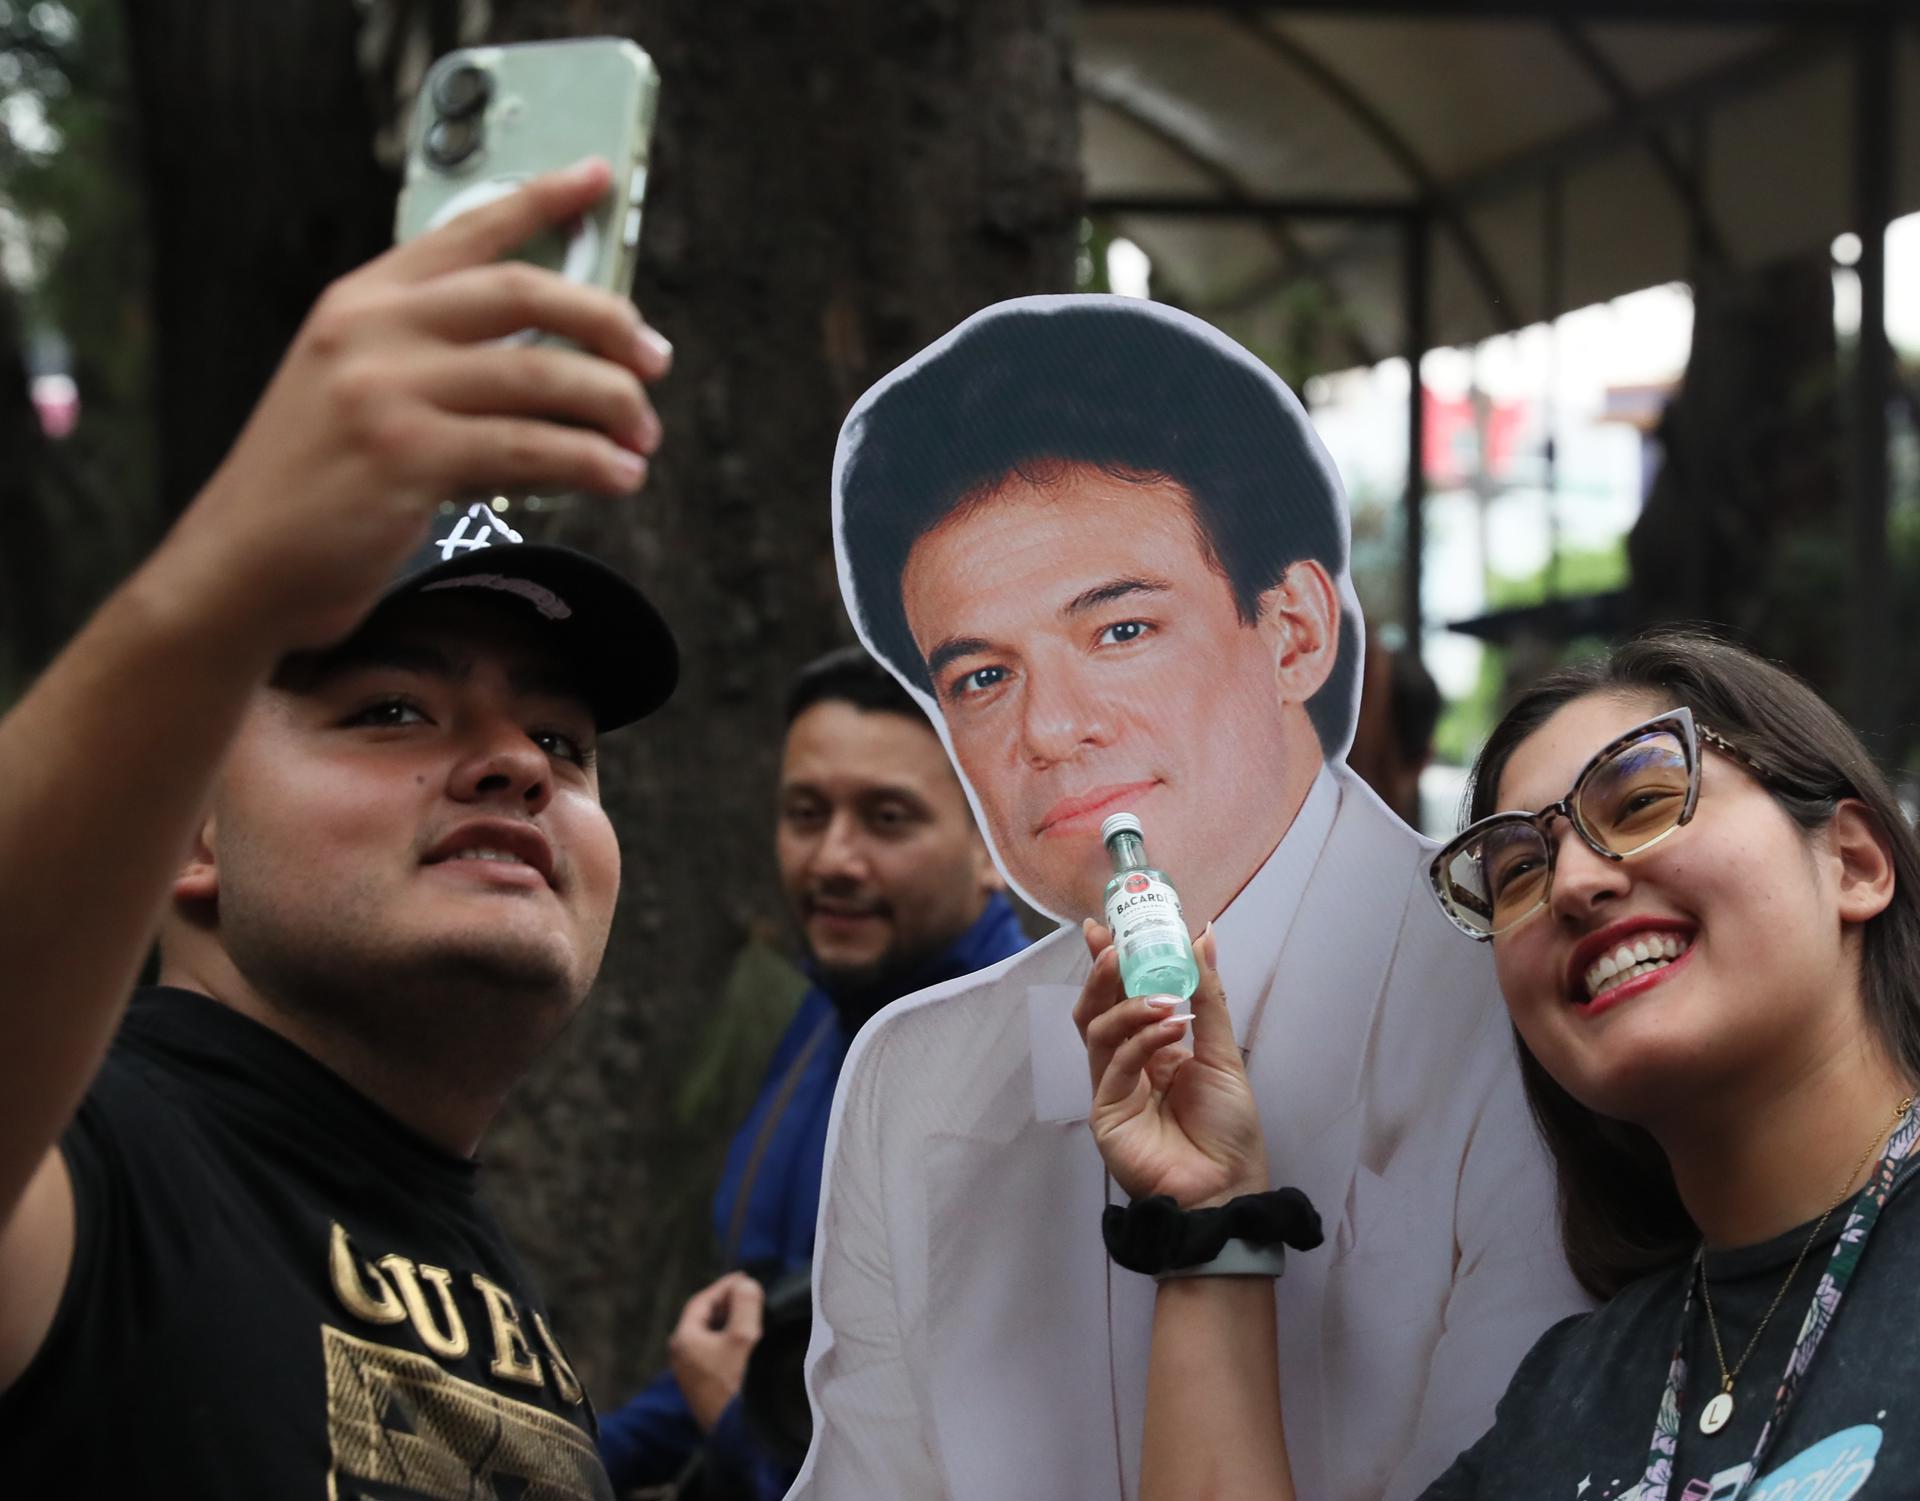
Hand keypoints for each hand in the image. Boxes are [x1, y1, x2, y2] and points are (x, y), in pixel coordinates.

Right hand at [156, 157, 672, 653]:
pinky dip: (589, 462)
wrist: (240, 568)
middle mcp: (370, 331)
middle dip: (608, 322)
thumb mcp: (356, 393)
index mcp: (360, 302)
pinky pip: (528, 448)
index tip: (599, 178)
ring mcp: (383, 392)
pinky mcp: (404, 459)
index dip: (541, 198)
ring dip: (612, 405)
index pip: (466, 230)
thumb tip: (554, 357)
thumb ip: (432, 359)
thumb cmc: (316, 490)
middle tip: (656, 359)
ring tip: (645, 437)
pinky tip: (620, 477)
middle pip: (522, 294)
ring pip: (538, 376)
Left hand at [667, 1271, 764, 1431]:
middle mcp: (680, 1357)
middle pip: (703, 1319)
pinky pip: (713, 1355)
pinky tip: (748, 1346)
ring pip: (709, 1338)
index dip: (724, 1287)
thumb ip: (745, 1301)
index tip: (745, 1279)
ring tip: (753, 1317)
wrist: (739, 1432)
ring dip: (729, 1324)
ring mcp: (689, 1376)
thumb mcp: (745, 1335)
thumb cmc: (740, 1382)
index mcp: (684, 1340)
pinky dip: (728, 1343)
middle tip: (750, 1295)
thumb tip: (744, 1285)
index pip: (701, 1302)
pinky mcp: (702, 1390)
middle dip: (727, 1304)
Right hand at [1074, 922, 1269, 1208]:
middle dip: (1101, 973)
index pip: (1121, 996)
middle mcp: (1126, 1065)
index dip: (1111, 961)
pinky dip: (1141, 1041)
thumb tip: (1204, 937)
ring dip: (1126, 1005)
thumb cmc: (1229, 1130)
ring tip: (1162, 996)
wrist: (1228, 1189)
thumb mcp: (1223, 1054)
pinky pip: (1115, 1065)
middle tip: (1113, 945)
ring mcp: (1112, 1089)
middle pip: (1097, 1009)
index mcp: (1152, 1049)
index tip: (1107, 925)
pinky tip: (1171, 1028)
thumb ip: (1208, 997)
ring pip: (1098, 1031)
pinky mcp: (1106, 1112)